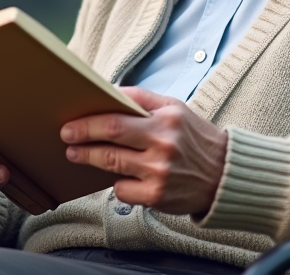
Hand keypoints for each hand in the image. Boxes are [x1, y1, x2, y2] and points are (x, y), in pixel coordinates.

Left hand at [60, 86, 226, 215]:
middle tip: (66, 137)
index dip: (89, 122)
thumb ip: (142, 99)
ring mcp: (160, 172)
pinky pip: (122, 190)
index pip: (118, 118)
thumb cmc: (194, 137)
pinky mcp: (157, 196)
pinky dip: (116, 183)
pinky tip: (117, 177)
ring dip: (89, 159)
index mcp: (167, 118)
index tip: (71, 123)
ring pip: (112, 165)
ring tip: (76, 154)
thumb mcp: (174, 108)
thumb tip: (108, 92)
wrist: (224, 174)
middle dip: (83, 139)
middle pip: (111, 140)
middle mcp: (164, 144)